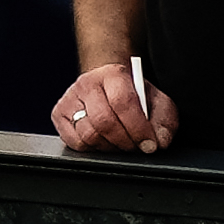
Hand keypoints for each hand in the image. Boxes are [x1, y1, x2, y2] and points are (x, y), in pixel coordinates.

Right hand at [53, 59, 177, 155]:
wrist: (108, 83)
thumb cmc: (132, 94)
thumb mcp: (157, 101)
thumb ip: (164, 121)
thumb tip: (160, 141)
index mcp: (112, 74)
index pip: (122, 102)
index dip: (138, 128)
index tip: (150, 144)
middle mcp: (87, 84)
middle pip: (103, 121)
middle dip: (125, 141)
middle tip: (136, 147)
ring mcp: (70, 99)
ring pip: (88, 135)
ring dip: (110, 147)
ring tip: (121, 143)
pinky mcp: (59, 115)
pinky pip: (74, 142)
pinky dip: (92, 148)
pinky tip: (104, 141)